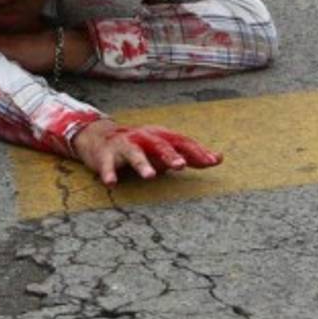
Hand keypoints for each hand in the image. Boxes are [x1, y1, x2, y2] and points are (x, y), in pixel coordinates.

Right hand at [71, 119, 221, 186]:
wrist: (99, 138)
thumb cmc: (140, 147)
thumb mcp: (164, 149)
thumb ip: (189, 155)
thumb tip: (218, 158)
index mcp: (160, 136)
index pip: (181, 142)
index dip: (196, 151)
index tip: (212, 161)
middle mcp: (143, 137)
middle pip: (159, 144)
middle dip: (170, 154)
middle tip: (180, 165)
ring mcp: (124, 144)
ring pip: (134, 152)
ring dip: (142, 163)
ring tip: (149, 176)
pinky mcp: (105, 154)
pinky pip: (107, 163)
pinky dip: (109, 172)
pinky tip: (111, 182)